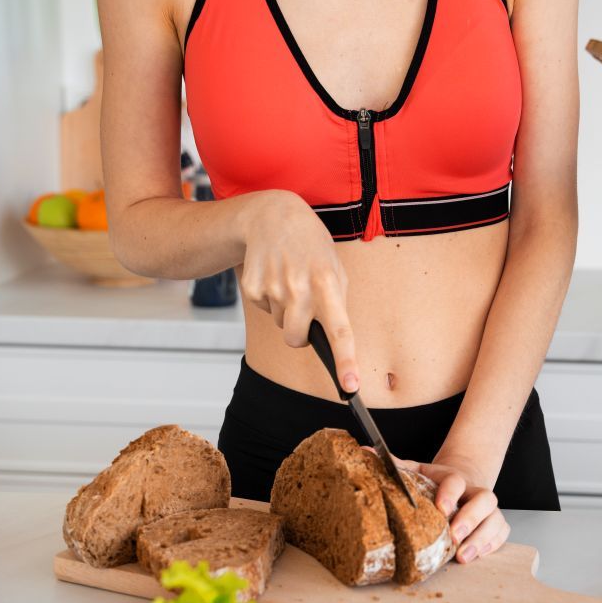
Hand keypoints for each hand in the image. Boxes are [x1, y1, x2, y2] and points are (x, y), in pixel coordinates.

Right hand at [239, 191, 359, 392]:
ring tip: (289, 279)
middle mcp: (300, 288)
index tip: (350, 386)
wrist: (272, 215)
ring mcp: (272, 287)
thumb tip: (334, 339)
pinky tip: (273, 275)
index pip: (340, 330)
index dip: (346, 360)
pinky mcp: (251, 287)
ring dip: (286, 310)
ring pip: (281, 325)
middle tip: (303, 305)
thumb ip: (336, 302)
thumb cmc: (311, 246)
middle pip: (296, 339)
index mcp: (328, 283)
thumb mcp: (334, 267)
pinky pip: (264, 311)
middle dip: (299, 332)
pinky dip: (269, 299)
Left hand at [398, 453, 508, 564]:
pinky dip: (493, 543)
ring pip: (496, 518)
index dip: (450, 494)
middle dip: (471, 518)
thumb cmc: (435, 482)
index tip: (441, 509)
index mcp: (453, 478)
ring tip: (463, 556)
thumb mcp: (416, 471)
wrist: (463, 481)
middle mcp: (474, 491)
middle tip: (454, 537)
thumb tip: (366, 452)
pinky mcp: (495, 522)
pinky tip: (478, 554)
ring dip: (482, 538)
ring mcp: (487, 508)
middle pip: (485, 499)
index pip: (456, 481)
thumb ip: (395, 466)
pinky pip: (502, 531)